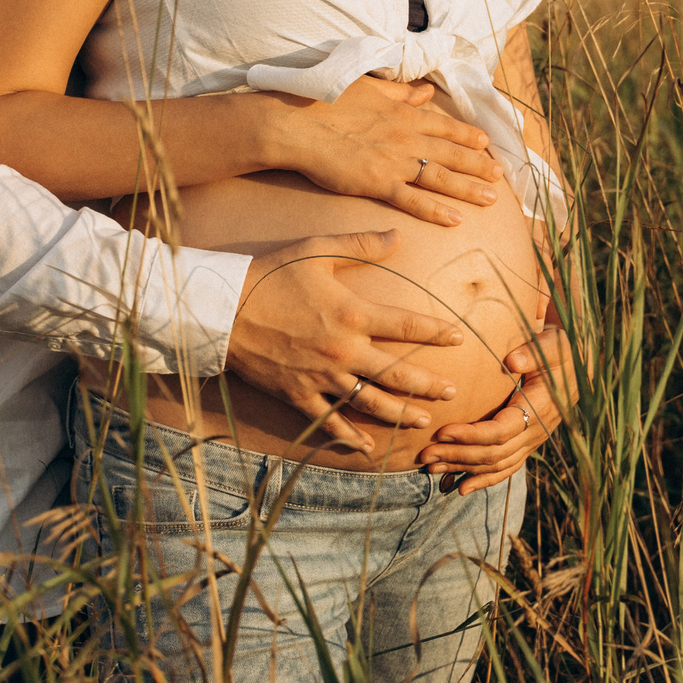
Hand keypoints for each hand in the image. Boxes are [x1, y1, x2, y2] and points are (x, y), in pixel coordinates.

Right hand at [226, 231, 463, 452]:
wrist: (222, 309)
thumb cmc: (271, 274)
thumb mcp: (318, 249)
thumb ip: (361, 244)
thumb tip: (398, 235)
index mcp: (352, 313)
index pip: (406, 326)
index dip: (436, 332)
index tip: (460, 338)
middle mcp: (343, 349)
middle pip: (396, 373)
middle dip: (428, 384)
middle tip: (451, 392)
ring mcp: (321, 376)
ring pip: (370, 402)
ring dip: (400, 413)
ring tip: (424, 420)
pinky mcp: (298, 394)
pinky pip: (328, 421)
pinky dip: (349, 437)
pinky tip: (367, 448)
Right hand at [266, 75, 504, 227]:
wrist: (296, 123)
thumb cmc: (324, 102)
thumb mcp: (369, 88)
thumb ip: (400, 93)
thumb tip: (425, 92)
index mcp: (403, 112)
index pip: (445, 125)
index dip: (467, 135)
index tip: (486, 143)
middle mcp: (406, 136)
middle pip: (451, 152)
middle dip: (478, 165)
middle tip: (500, 176)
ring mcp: (394, 160)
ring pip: (441, 177)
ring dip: (468, 188)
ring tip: (491, 198)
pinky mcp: (378, 182)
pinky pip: (413, 200)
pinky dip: (436, 210)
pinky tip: (456, 220)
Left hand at [419, 319, 575, 493]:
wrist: (581, 367)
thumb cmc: (562, 352)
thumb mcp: (553, 345)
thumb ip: (532, 352)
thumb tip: (512, 360)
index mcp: (538, 408)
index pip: (500, 431)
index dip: (471, 435)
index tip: (443, 432)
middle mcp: (535, 432)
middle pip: (493, 454)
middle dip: (457, 457)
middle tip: (425, 455)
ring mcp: (532, 442)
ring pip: (496, 465)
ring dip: (463, 469)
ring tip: (431, 470)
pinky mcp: (527, 444)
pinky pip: (505, 469)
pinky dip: (483, 480)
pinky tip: (461, 488)